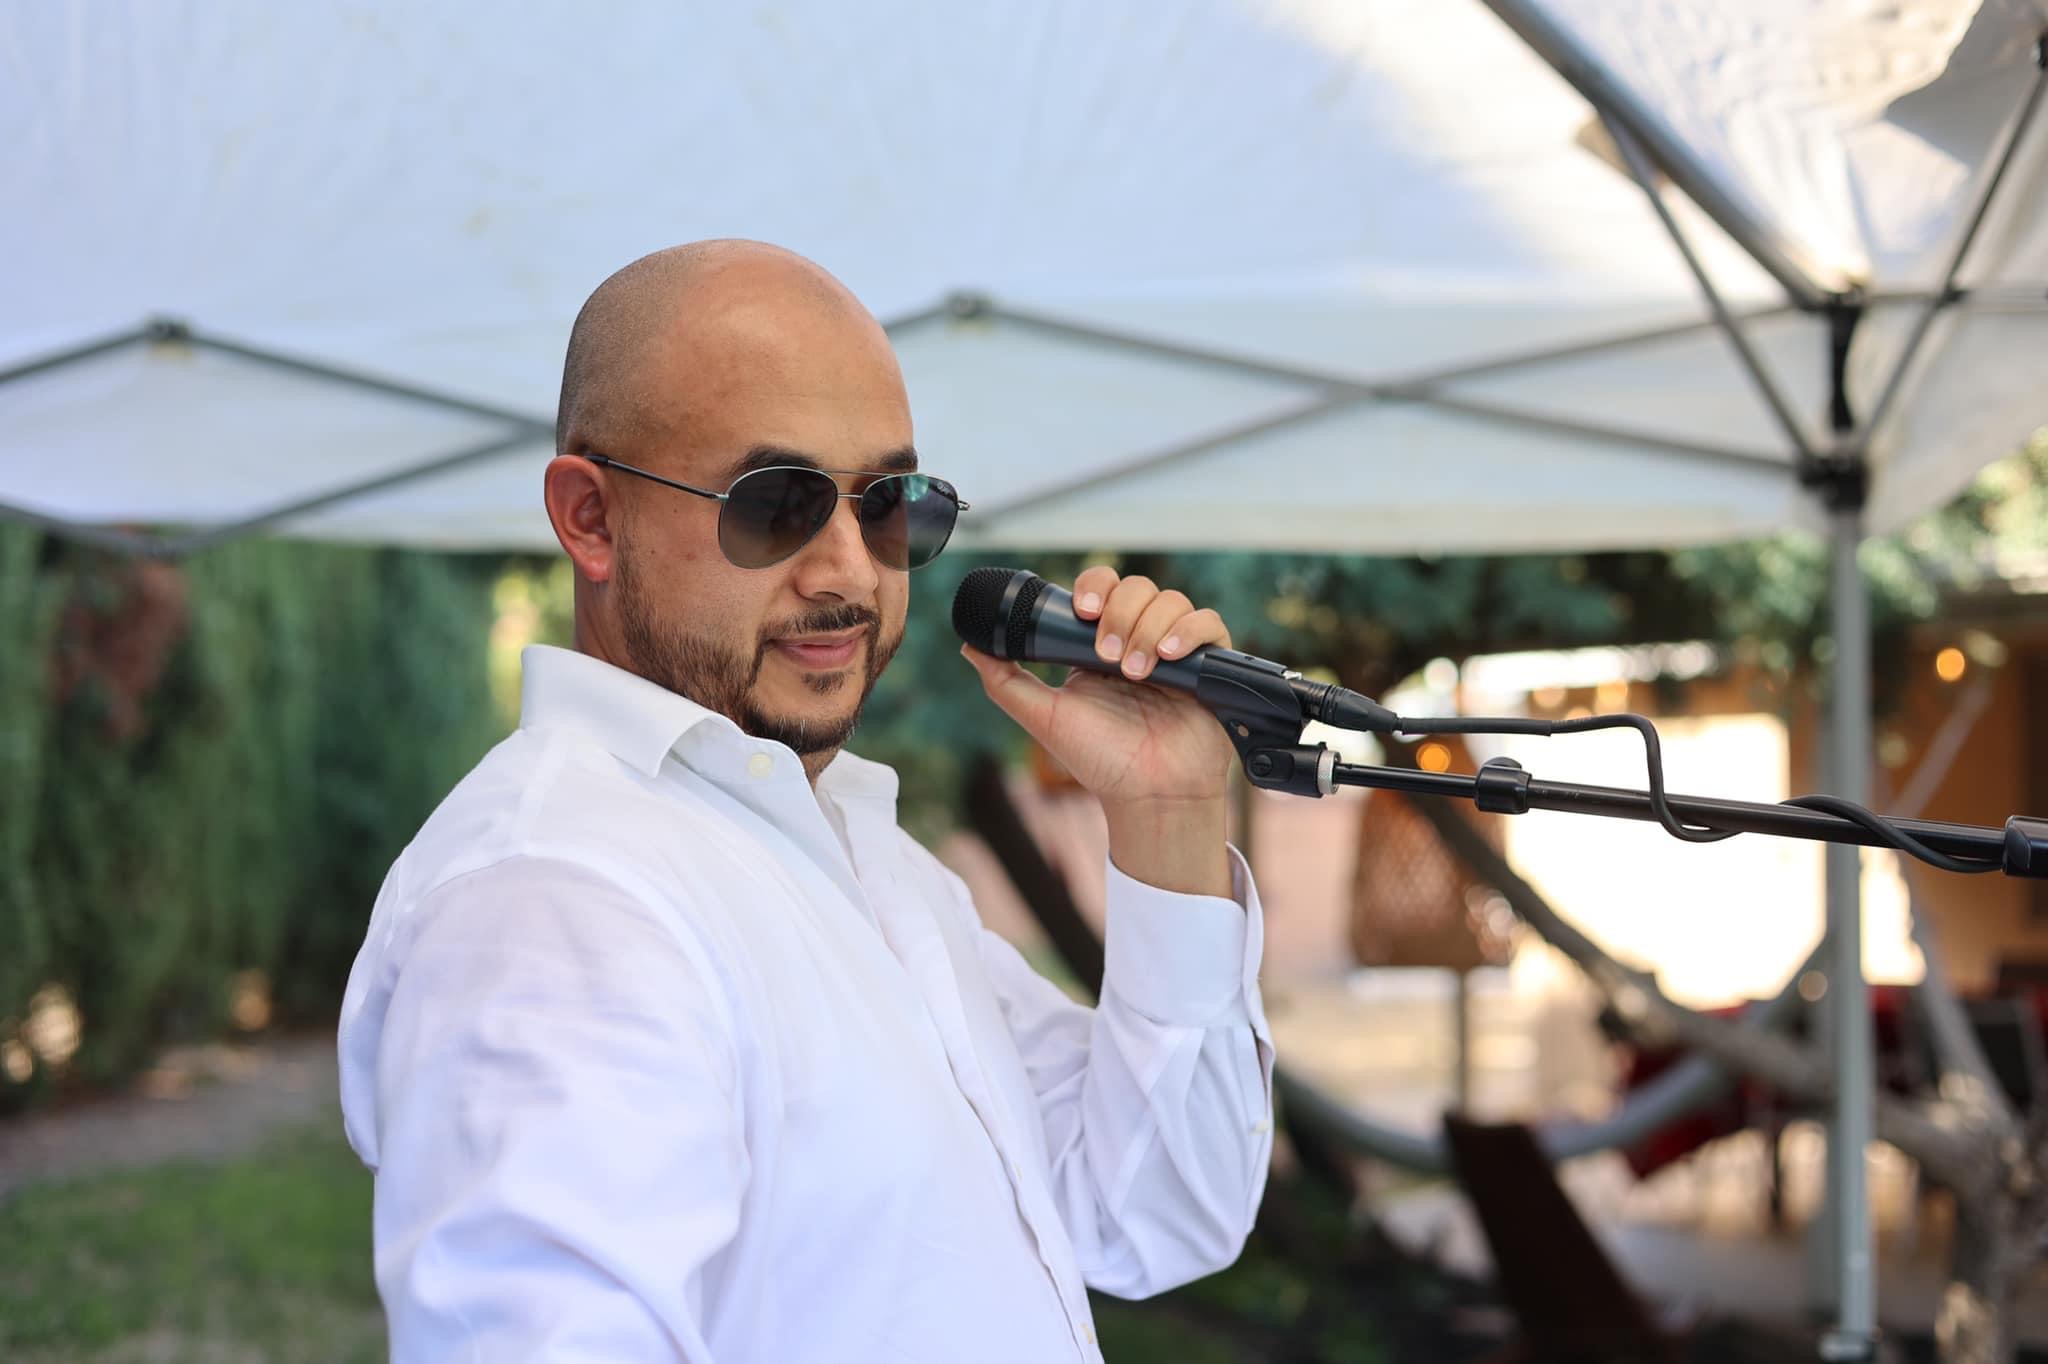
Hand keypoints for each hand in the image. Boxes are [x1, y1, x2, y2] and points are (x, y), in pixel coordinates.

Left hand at [960, 567, 1236, 895]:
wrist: (1149, 796)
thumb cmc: (1102, 762)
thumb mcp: (1045, 718)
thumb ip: (1006, 682)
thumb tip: (969, 646)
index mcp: (1100, 646)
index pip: (1101, 589)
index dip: (1094, 586)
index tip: (1082, 609)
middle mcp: (1139, 640)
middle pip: (1136, 587)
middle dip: (1118, 613)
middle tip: (1106, 656)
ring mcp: (1175, 650)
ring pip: (1170, 601)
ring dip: (1148, 628)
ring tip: (1135, 671)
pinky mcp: (1209, 664)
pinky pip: (1209, 624)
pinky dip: (1189, 631)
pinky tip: (1170, 656)